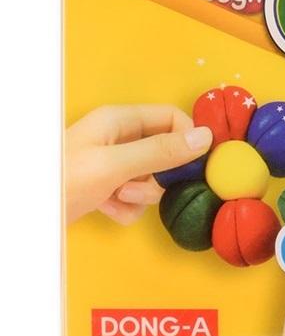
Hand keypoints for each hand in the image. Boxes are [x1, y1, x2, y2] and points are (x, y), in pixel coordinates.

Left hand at [65, 104, 212, 224]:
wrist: (27, 218)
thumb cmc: (62, 183)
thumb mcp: (114, 165)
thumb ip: (161, 151)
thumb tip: (205, 137)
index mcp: (119, 120)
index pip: (171, 118)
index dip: (186, 139)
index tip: (194, 165)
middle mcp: (117, 138)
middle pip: (164, 150)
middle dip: (159, 174)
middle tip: (141, 186)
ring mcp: (110, 164)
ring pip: (151, 176)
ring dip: (142, 194)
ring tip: (117, 199)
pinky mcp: (104, 188)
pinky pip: (134, 196)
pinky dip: (127, 207)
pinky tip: (107, 210)